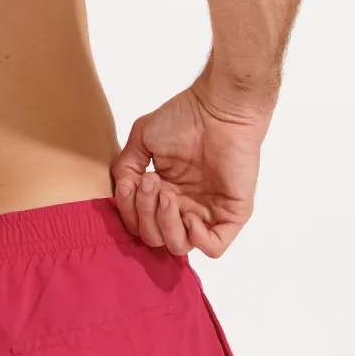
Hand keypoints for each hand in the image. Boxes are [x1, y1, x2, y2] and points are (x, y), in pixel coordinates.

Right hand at [111, 80, 272, 256]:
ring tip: (168, 195)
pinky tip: (190, 215)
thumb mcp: (141, 139)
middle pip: (155, 238)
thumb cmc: (183, 117)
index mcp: (164, 194)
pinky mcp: (232, 214)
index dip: (130, 211)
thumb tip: (123, 195)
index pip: (139, 224)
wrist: (219, 108)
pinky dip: (197, 238)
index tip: (136, 179)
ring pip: (178, 247)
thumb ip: (125, 169)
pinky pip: (214, 247)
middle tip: (152, 182)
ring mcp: (208, 213)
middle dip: (146, 215)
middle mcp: (184, 207)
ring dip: (165, 225)